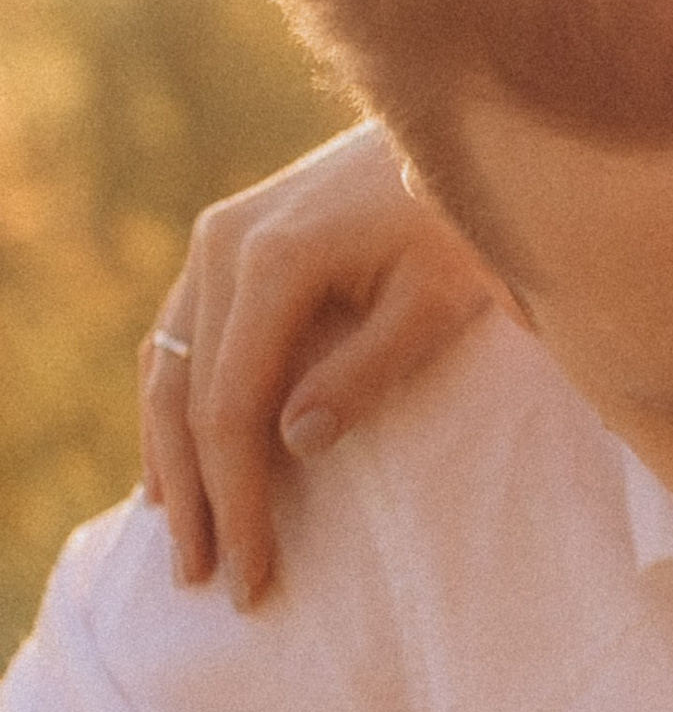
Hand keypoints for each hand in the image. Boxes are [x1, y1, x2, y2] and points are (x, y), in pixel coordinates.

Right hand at [141, 122, 502, 606]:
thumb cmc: (466, 221)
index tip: (253, 574)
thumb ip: (367, 372)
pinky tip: (175, 459)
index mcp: (274, 262)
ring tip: (179, 538)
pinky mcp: (228, 239)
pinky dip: (173, 402)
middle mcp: (225, 245)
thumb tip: (292, 442)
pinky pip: (181, 334)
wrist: (460, 131)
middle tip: (202, 580)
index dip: (238, 501)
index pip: (232, 409)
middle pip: (184, 395)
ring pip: (167, 365)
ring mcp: (218, 238)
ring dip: (169, 457)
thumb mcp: (437, 303)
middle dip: (195, 495)